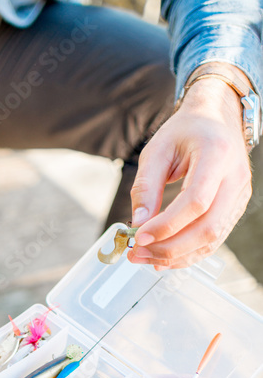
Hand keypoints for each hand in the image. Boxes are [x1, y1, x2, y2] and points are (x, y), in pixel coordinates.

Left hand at [127, 69, 251, 270]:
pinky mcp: (235, 208)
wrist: (216, 120)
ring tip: (145, 258)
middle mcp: (235, 177)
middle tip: (137, 253)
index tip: (140, 236)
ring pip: (212, 239)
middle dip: (169, 248)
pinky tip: (164, 257)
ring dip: (176, 256)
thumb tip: (138, 222)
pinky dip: (188, 254)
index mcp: (217, 154)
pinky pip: (213, 240)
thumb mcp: (157, 150)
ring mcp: (239, 195)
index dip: (167, 225)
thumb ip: (145, 186)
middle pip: (207, 227)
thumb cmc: (186, 131)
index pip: (196, 201)